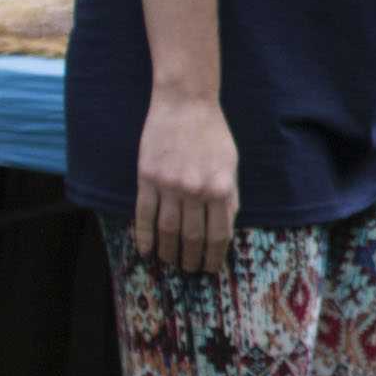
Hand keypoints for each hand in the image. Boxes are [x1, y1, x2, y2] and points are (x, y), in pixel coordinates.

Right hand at [134, 93, 238, 273]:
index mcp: (221, 188)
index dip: (215, 255)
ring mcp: (169, 185)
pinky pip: (144, 215)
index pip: (219, 234)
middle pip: (193, 236)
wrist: (185, 104)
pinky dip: (144, 236)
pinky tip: (146, 251)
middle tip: (190, 271)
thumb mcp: (231, 165)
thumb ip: (229, 196)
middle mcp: (195, 190)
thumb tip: (225, 228)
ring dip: (169, 252)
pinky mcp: (147, 178)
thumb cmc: (213, 134)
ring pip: (167, 230)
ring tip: (171, 264)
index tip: (211, 268)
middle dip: (192, 258)